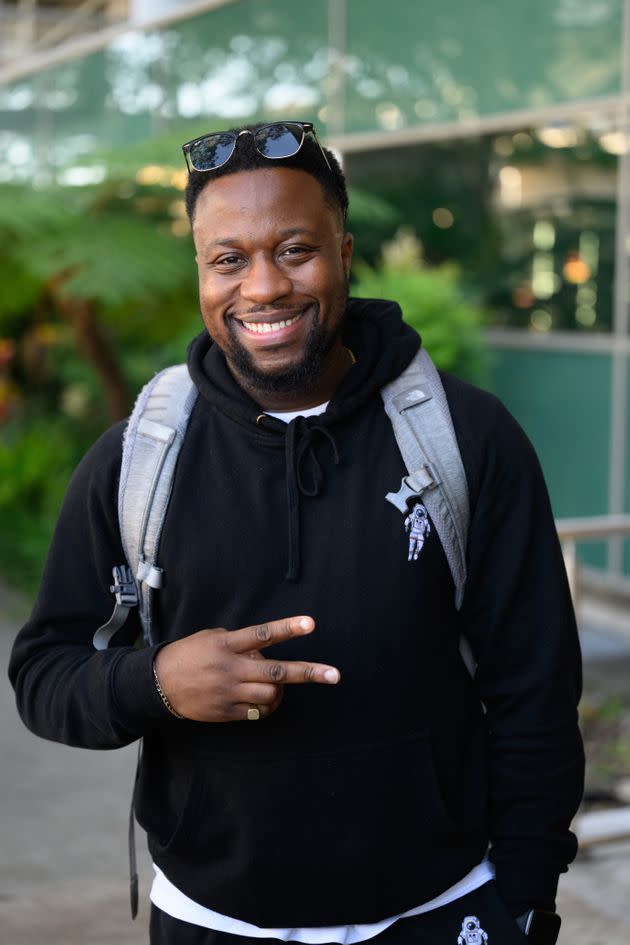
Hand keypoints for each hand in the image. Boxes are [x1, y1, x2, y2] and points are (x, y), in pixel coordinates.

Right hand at [153, 615, 339, 721]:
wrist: (158, 685)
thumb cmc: (190, 654)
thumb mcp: (212, 637)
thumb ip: (240, 641)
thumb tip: (267, 649)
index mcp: (227, 644)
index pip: (262, 634)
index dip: (287, 628)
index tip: (310, 624)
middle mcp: (231, 668)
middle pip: (276, 672)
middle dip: (308, 672)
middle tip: (335, 675)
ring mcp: (229, 692)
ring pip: (271, 695)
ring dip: (282, 690)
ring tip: (281, 687)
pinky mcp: (226, 712)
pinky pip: (258, 712)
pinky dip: (267, 706)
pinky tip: (265, 700)